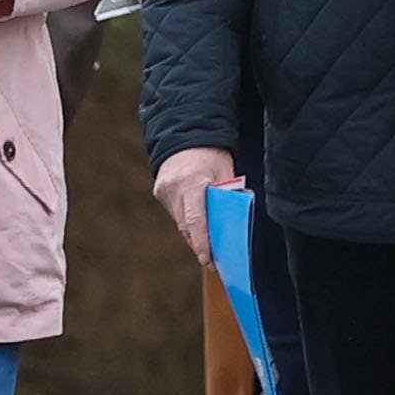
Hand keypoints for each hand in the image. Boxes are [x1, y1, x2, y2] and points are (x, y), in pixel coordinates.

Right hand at [153, 145, 237, 259]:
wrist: (185, 133)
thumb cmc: (211, 153)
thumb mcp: (225, 171)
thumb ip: (228, 194)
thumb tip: (234, 220)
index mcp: (192, 182)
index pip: (196, 219)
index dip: (201, 242)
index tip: (207, 260)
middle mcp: (174, 188)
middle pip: (186, 226)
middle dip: (199, 244)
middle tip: (213, 260)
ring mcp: (163, 190)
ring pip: (180, 222)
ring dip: (193, 234)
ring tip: (208, 246)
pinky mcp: (159, 192)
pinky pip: (175, 213)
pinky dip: (187, 221)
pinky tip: (198, 227)